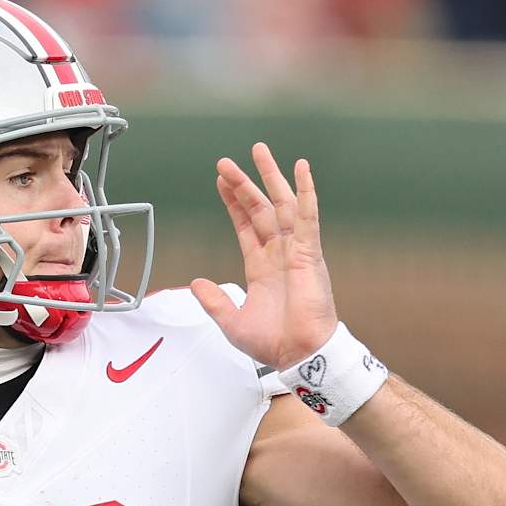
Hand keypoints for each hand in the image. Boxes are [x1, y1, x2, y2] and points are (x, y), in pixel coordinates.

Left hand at [190, 145, 337, 369]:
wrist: (299, 354)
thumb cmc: (274, 342)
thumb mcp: (231, 322)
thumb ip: (214, 301)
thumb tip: (196, 284)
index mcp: (260, 267)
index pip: (245, 226)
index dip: (233, 204)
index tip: (222, 183)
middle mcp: (278, 253)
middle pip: (259, 208)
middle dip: (243, 185)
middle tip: (227, 162)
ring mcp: (295, 250)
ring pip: (280, 204)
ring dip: (269, 177)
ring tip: (258, 151)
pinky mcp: (309, 252)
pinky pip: (308, 215)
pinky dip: (305, 191)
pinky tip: (301, 168)